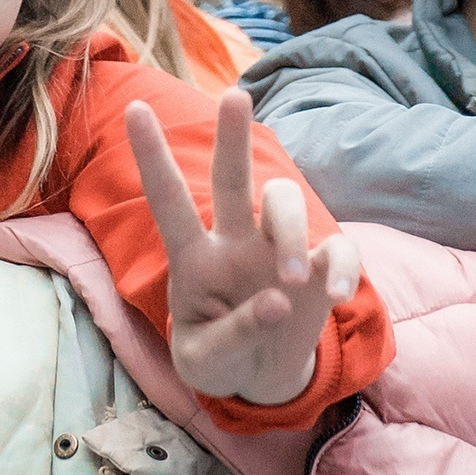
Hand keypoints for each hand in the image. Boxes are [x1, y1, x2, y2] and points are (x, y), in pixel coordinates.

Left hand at [126, 87, 360, 406]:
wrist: (257, 379)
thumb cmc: (216, 360)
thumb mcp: (204, 361)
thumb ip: (234, 335)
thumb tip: (281, 300)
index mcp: (193, 258)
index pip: (168, 200)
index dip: (152, 156)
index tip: (134, 109)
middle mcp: (233, 241)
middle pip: (232, 177)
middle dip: (232, 136)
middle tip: (235, 95)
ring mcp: (277, 250)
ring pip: (283, 201)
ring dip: (290, 231)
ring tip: (291, 280)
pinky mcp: (320, 268)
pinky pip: (338, 248)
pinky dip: (342, 268)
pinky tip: (337, 297)